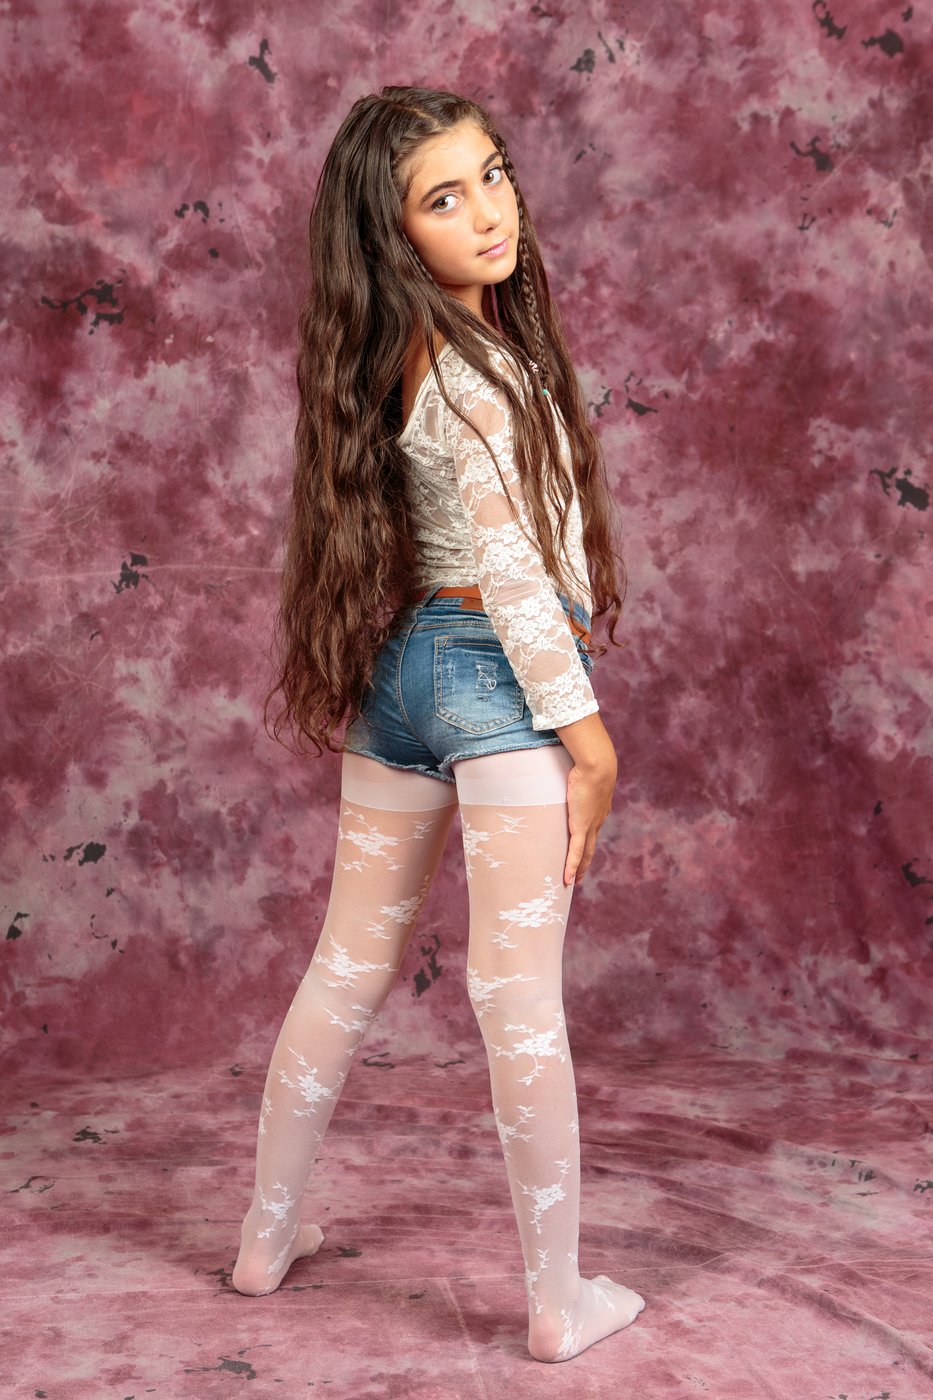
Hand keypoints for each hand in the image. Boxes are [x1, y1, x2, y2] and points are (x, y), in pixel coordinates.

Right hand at [562, 759, 615, 884]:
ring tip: (574, 881)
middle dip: (586, 862)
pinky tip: (568, 879)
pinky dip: (572, 866)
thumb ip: (576, 775)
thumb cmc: (590, 764)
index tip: (585, 853)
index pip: (594, 831)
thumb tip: (568, 767)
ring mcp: (590, 826)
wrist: (598, 766)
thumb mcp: (583, 773)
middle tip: (580, 876)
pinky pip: (576, 852)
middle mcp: (597, 821)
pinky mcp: (580, 827)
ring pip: (585, 853)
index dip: (589, 843)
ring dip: (580, 868)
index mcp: (599, 810)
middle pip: (591, 847)